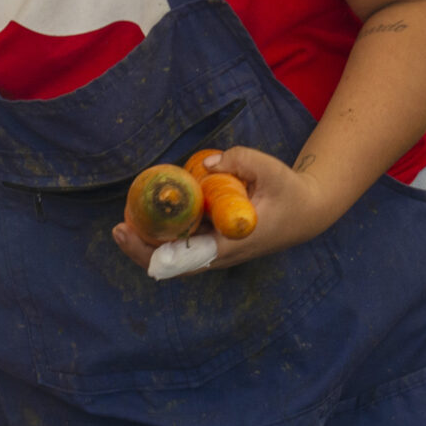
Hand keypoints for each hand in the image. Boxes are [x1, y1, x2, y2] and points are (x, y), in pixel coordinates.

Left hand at [110, 145, 348, 276]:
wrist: (308, 211)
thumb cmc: (289, 192)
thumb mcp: (270, 169)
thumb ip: (240, 160)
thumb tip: (204, 165)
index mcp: (230, 246)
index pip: (183, 260)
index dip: (152, 252)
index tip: (130, 234)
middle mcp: (220, 256)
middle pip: (171, 265)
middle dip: (140, 250)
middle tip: (117, 227)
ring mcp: (217, 254)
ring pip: (175, 259)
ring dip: (149, 245)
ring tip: (126, 222)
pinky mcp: (217, 245)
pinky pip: (184, 248)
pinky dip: (163, 237)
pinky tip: (148, 219)